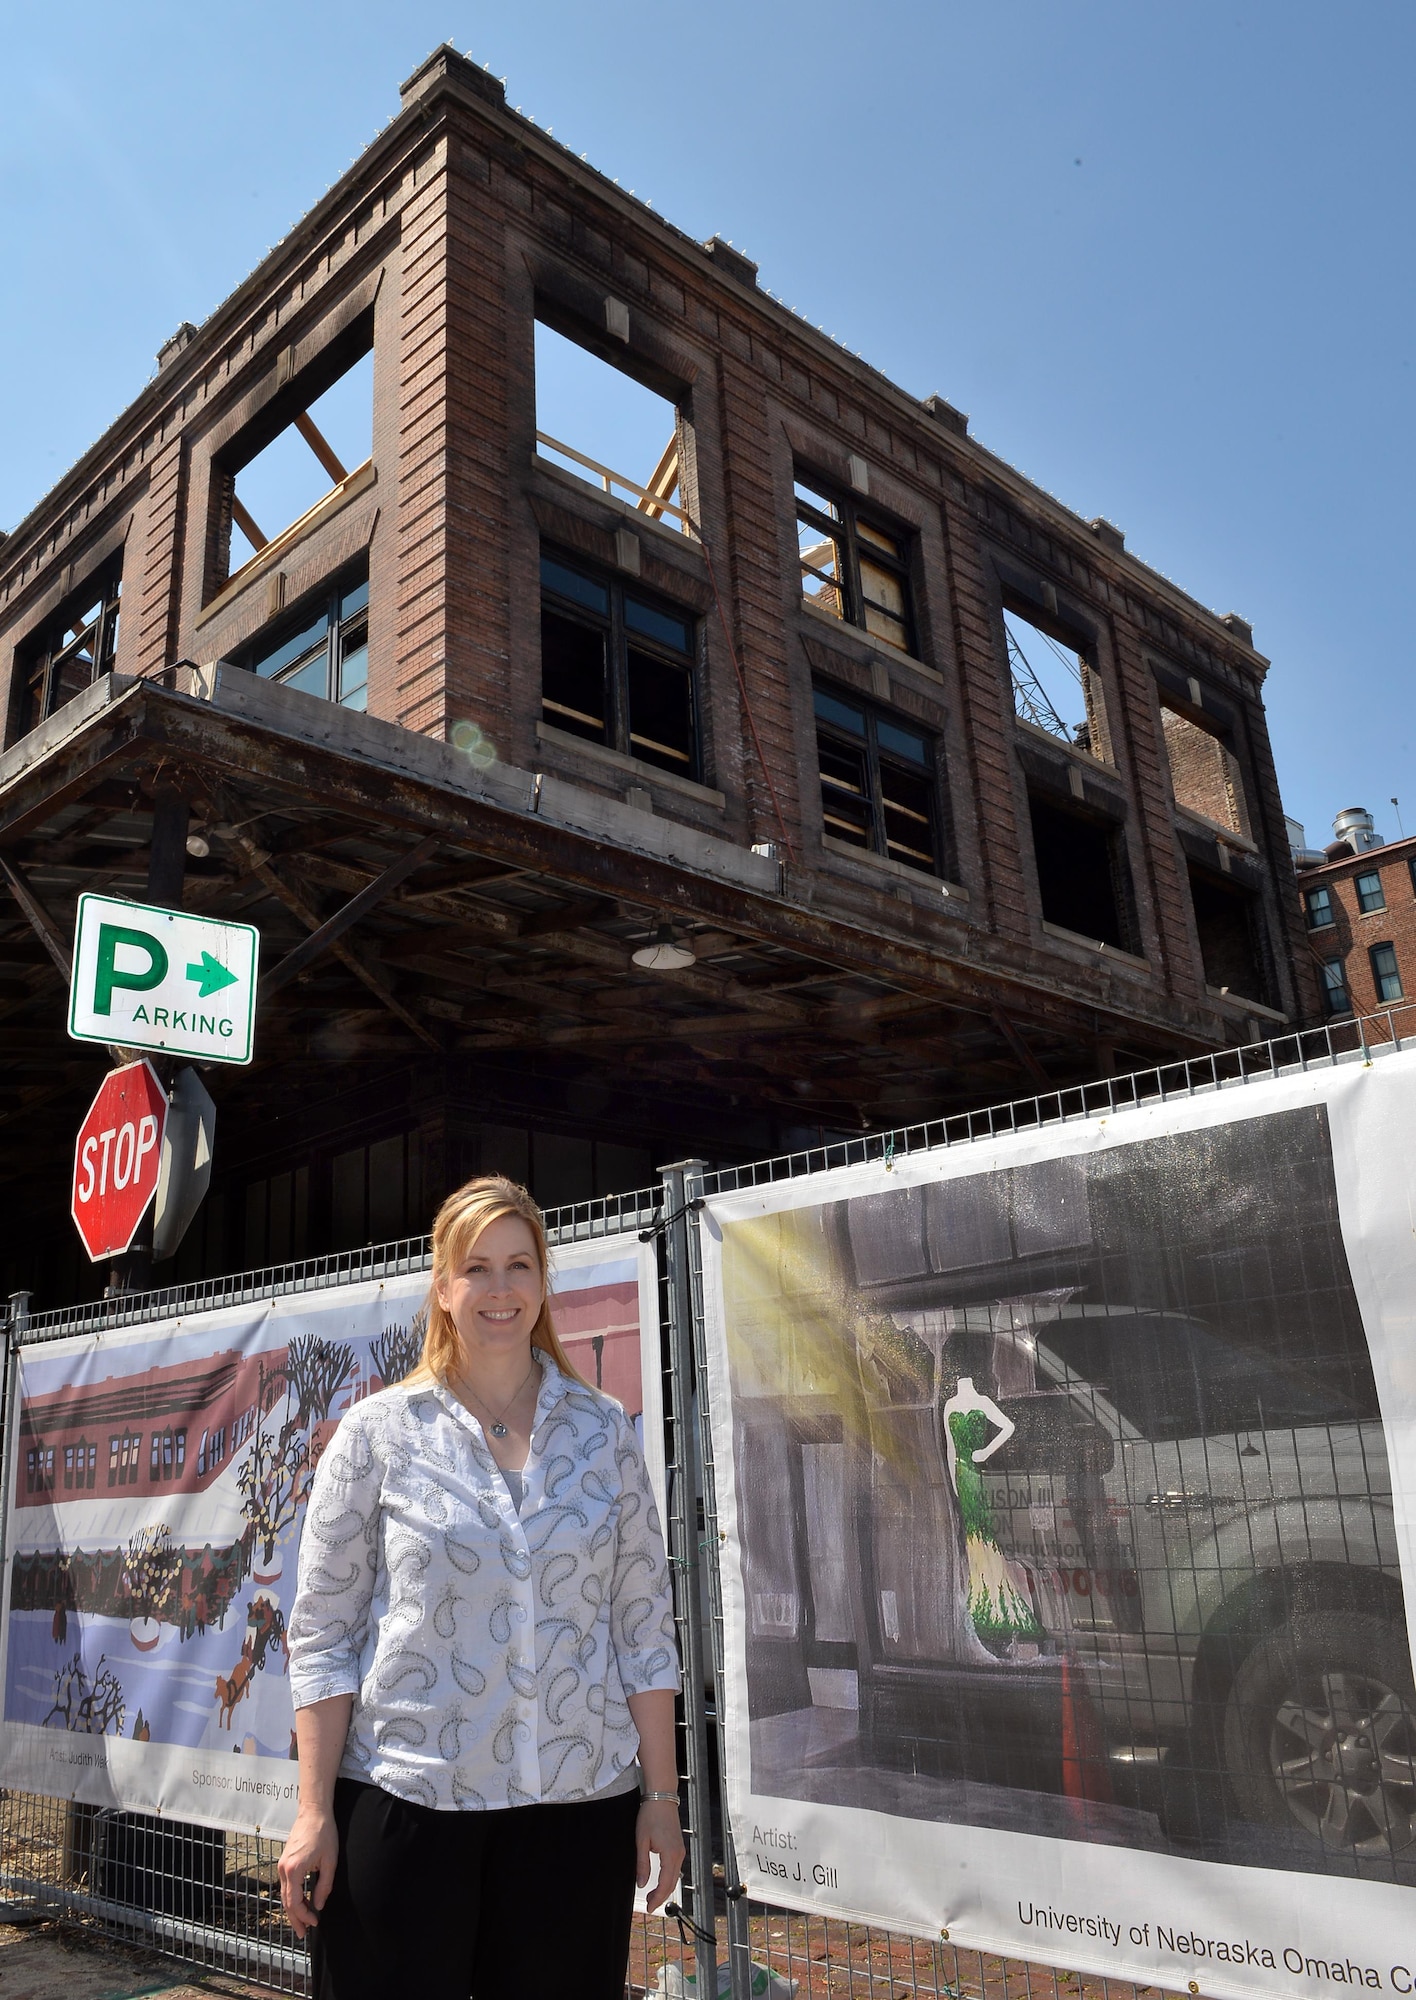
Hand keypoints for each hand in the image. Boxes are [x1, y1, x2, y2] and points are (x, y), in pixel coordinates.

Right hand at [277, 1806, 337, 1940]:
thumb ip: (324, 1885)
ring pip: (284, 1894)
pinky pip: (286, 1884)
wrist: (314, 1811)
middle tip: (303, 1933)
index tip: (314, 1922)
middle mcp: (283, 1869)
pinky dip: (292, 1896)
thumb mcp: (330, 1861)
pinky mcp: (285, 1861)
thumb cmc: (324, 1833)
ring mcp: (282, 1864)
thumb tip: (319, 1905)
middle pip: (286, 1901)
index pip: (294, 1902)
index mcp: (294, 1870)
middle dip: (295, 1919)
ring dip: (293, 1909)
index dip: (304, 1916)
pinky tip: (301, 1902)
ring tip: (303, 1922)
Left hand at [636, 1797, 684, 1914]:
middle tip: (649, 1906)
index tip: (649, 1908)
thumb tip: (642, 1884)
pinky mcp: (679, 1846)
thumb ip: (642, 1865)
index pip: (665, 1884)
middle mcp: (679, 1855)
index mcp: (670, 1855)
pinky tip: (659, 1880)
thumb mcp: (641, 1841)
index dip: (657, 1898)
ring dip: (665, 1888)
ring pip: (675, 1876)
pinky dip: (668, 1878)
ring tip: (652, 1896)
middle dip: (661, 1897)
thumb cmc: (650, 1816)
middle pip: (672, 1883)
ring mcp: (680, 1850)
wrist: (661, 1797)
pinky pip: (675, 1868)